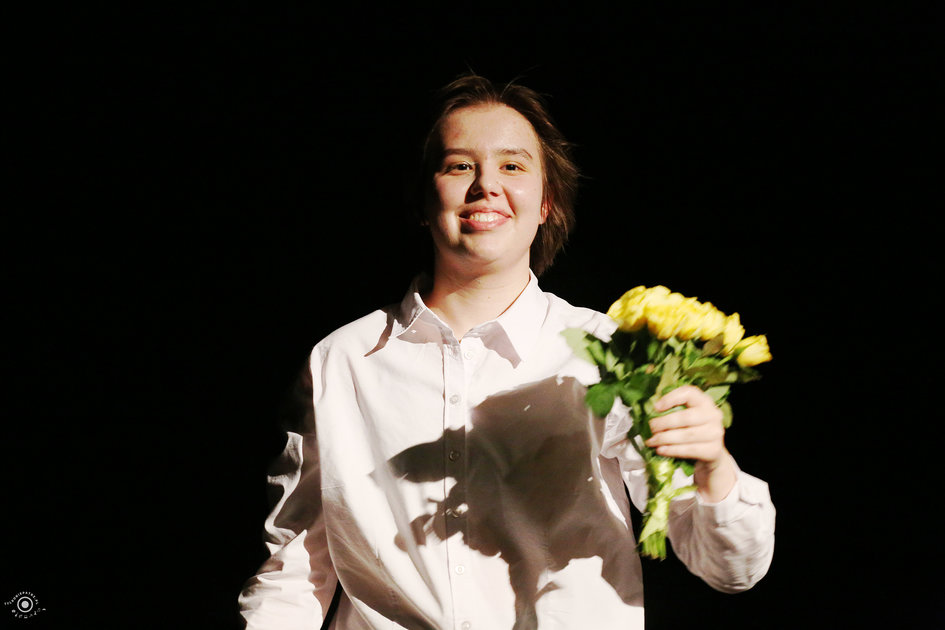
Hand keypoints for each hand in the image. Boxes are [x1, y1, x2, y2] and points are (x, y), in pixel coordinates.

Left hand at [644, 385, 736, 501]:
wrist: (711, 453)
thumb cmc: (693, 429)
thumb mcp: (686, 415)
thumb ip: (672, 410)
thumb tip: (647, 410)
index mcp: (704, 401)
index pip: (689, 393)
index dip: (671, 398)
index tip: (656, 407)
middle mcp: (713, 415)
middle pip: (685, 417)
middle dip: (663, 423)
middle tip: (651, 428)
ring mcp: (716, 433)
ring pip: (686, 435)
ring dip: (664, 439)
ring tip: (651, 441)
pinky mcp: (713, 450)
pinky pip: (689, 450)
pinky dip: (672, 450)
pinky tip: (660, 450)